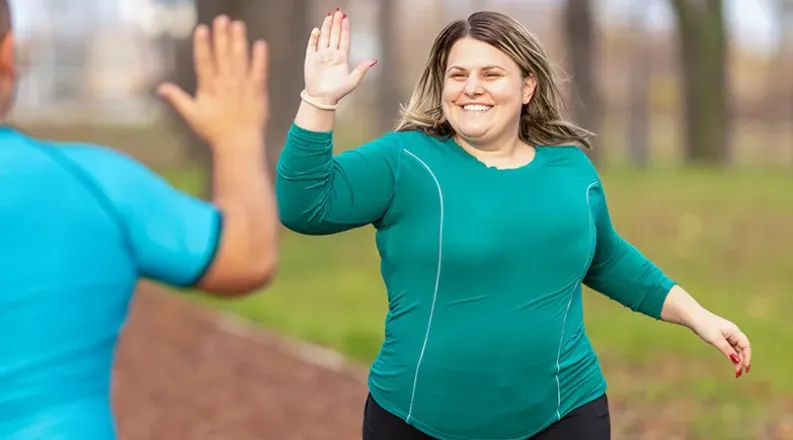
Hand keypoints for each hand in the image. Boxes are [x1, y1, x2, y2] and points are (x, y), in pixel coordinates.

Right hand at [157, 15, 268, 147]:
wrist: (238, 145)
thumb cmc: (214, 132)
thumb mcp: (192, 115)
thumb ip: (177, 99)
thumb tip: (160, 88)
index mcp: (209, 89)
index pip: (204, 63)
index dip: (203, 45)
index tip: (202, 29)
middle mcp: (226, 85)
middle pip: (223, 57)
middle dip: (222, 37)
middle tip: (222, 19)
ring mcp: (243, 88)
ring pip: (240, 60)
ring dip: (239, 42)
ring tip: (238, 25)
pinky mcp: (258, 93)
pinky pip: (260, 72)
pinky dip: (260, 59)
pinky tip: (260, 44)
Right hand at [304, 9, 376, 105]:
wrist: (322, 99)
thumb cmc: (338, 92)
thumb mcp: (353, 81)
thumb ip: (362, 69)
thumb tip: (374, 61)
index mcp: (342, 58)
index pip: (344, 40)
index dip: (345, 29)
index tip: (346, 18)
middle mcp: (332, 55)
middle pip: (335, 35)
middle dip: (336, 24)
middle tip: (338, 12)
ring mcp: (321, 56)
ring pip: (324, 37)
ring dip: (326, 27)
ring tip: (328, 16)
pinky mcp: (311, 59)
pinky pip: (312, 45)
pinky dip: (314, 37)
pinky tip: (317, 30)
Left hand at [689, 310, 751, 377]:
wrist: (693, 316)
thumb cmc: (704, 326)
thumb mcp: (716, 340)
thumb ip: (727, 350)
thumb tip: (736, 361)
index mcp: (734, 331)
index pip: (745, 345)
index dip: (747, 357)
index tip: (745, 368)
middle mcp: (733, 332)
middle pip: (742, 348)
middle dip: (742, 360)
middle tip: (738, 373)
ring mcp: (727, 333)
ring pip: (736, 348)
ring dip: (736, 359)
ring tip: (736, 370)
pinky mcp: (720, 335)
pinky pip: (729, 346)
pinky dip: (731, 354)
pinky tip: (731, 360)